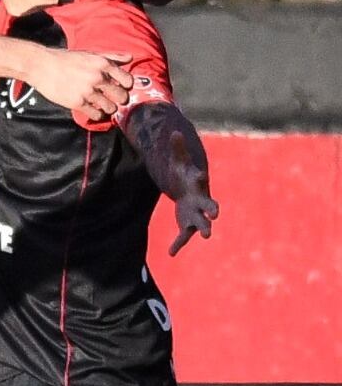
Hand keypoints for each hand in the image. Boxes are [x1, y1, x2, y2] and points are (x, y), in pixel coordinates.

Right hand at [30, 49, 131, 118]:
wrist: (41, 66)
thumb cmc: (65, 59)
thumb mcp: (89, 54)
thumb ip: (111, 57)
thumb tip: (130, 58)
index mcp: (102, 64)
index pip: (128, 80)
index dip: (126, 86)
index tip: (121, 87)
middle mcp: (98, 78)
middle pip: (121, 96)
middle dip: (119, 99)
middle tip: (112, 99)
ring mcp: (88, 91)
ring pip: (110, 107)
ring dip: (108, 108)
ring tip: (101, 105)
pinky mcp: (77, 103)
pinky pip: (96, 115)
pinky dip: (96, 114)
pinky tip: (91, 109)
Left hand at [167, 131, 218, 254]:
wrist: (187, 190)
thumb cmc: (184, 174)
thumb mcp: (179, 161)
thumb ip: (178, 149)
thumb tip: (174, 132)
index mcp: (197, 184)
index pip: (200, 181)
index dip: (200, 178)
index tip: (201, 174)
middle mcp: (200, 201)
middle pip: (208, 206)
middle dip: (211, 210)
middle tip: (214, 215)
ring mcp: (195, 214)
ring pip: (201, 223)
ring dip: (203, 228)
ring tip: (207, 235)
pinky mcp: (187, 224)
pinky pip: (183, 237)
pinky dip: (178, 245)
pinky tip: (170, 253)